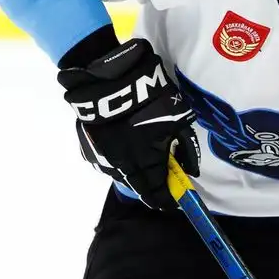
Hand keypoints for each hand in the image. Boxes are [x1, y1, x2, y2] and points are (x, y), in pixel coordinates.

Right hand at [58, 38, 200, 207]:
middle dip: (151, 190)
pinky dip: (119, 162)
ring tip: (145, 168)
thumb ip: (186, 149)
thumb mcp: (178, 121)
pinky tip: (126, 152)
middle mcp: (120, 165)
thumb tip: (191, 171)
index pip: (157, 194)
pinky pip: (107, 162)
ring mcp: (101, 156)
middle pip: (138, 188)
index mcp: (144, 161)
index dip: (167, 200)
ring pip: (120, 176)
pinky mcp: (88, 146)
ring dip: (134, 176)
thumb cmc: (151, 97)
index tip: (174, 203)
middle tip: (161, 188)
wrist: (107, 76)